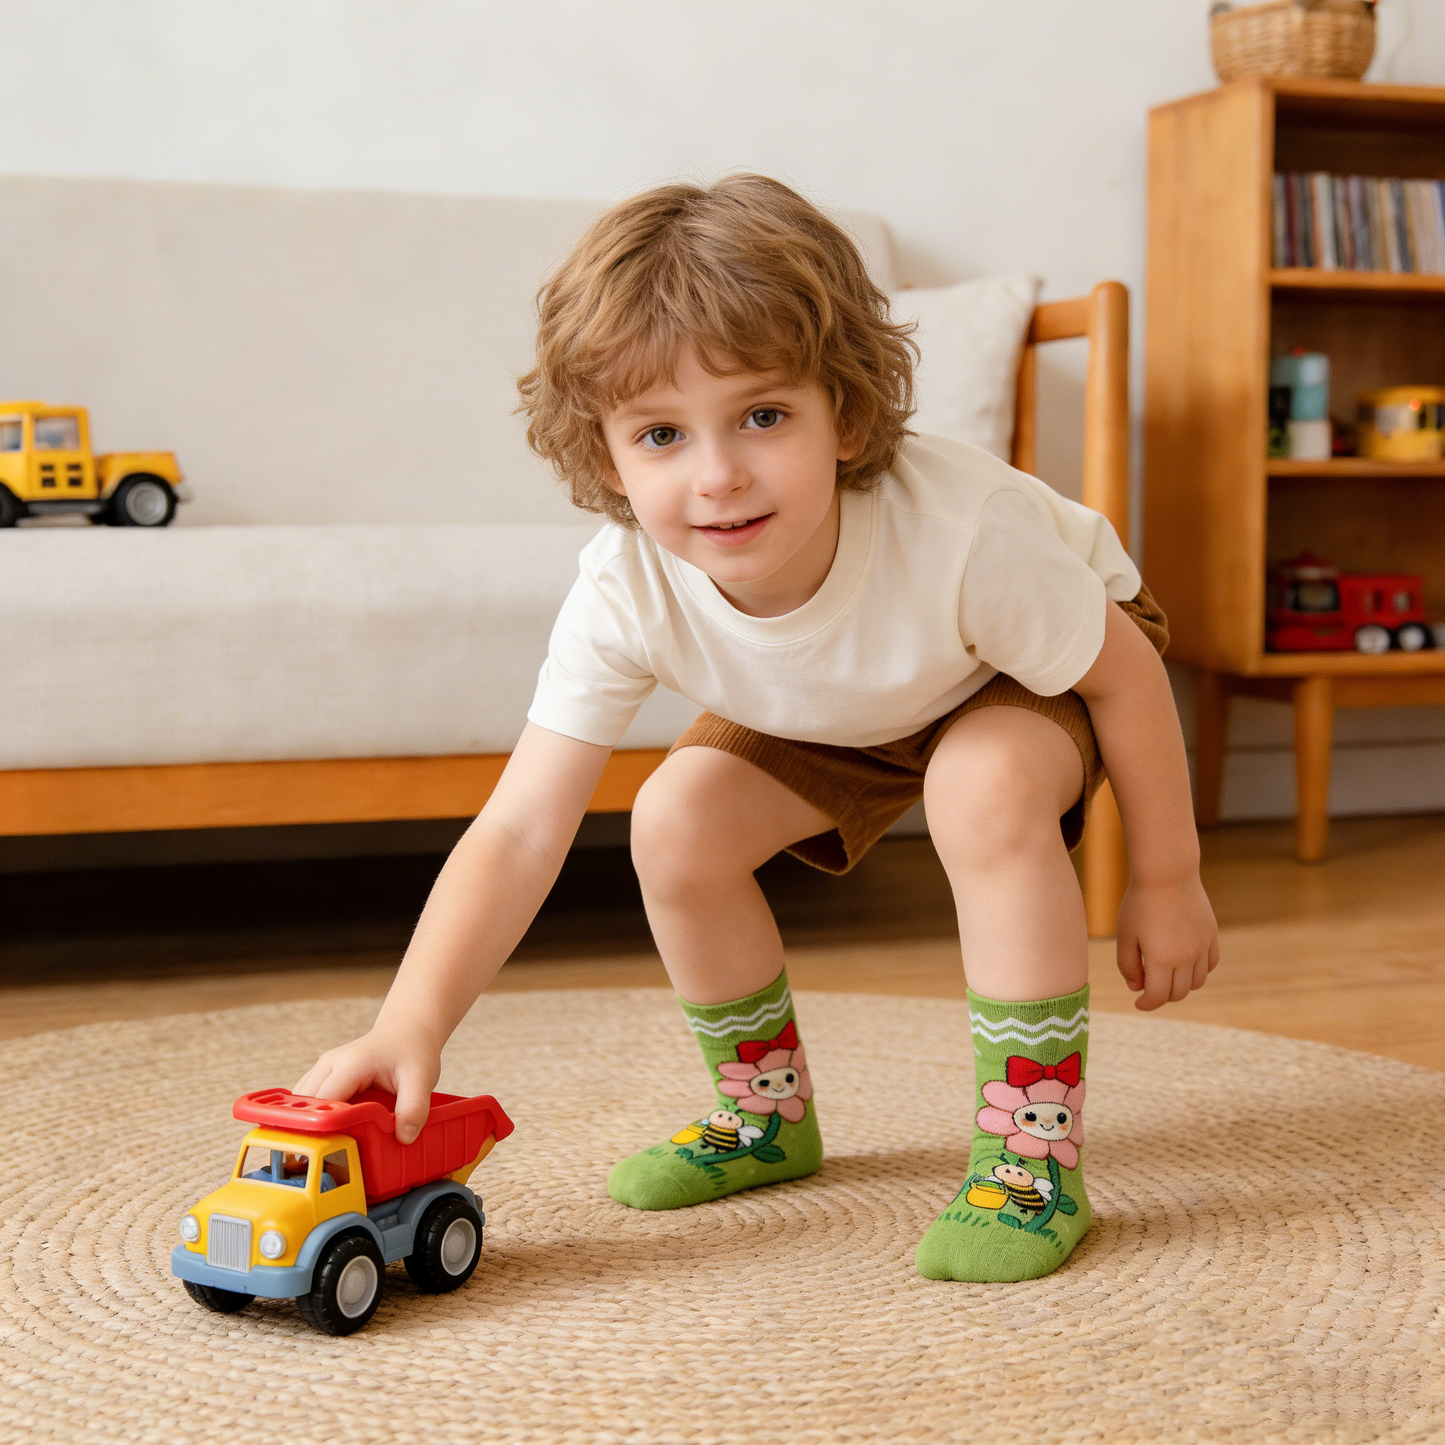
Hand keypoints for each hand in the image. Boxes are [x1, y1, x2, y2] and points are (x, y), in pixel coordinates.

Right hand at [292, 1021, 440, 1143]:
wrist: (406, 1030)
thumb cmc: (412, 1051)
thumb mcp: (421, 1078)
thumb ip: (414, 1107)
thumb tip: (404, 1138)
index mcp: (352, 1064)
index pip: (325, 1101)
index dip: (324, 1128)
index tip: (327, 1153)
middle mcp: (330, 1063)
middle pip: (306, 1104)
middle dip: (312, 1131)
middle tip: (322, 1161)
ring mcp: (323, 1068)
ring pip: (301, 1102)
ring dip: (310, 1124)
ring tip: (324, 1150)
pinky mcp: (323, 1075)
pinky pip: (308, 1100)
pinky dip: (313, 1117)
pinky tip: (327, 1134)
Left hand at [1115, 873, 1218, 1010]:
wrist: (1167, 874)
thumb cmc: (1140, 903)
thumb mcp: (1125, 935)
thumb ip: (1128, 966)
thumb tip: (1137, 988)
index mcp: (1162, 959)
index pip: (1158, 996)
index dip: (1147, 1004)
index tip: (1139, 1004)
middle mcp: (1187, 957)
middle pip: (1178, 993)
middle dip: (1162, 995)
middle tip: (1148, 985)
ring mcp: (1203, 946)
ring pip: (1197, 982)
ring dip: (1180, 985)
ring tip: (1165, 973)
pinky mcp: (1212, 935)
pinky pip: (1210, 964)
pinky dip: (1198, 970)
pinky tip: (1183, 963)